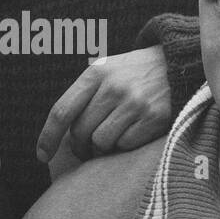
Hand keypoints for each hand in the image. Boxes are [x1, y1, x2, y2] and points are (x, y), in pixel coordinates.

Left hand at [37, 47, 171, 164]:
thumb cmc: (134, 72)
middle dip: (78, 147)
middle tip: (84, 150)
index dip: (48, 137)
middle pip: (80, 132)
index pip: (61, 111)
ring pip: (101, 142)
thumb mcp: (106, 69)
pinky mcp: (154, 117)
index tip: (42, 156)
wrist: (178, 63)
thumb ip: (83, 93)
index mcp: (95, 74)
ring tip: (108, 142)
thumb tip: (58, 131)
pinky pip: (125, 145)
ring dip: (101, 149)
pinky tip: (129, 134)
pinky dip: (123, 146)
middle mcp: (113, 87)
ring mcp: (134, 103)